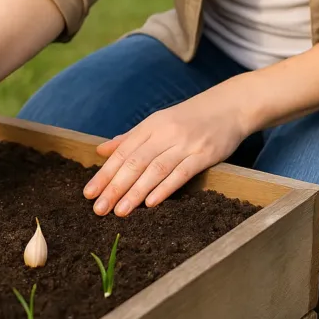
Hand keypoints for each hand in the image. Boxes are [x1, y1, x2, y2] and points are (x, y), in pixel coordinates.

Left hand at [83, 86, 249, 216]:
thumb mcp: (157, 123)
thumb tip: (101, 150)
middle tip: (99, 208)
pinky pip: (182, 173)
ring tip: (120, 211)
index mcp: (150, 126)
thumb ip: (129, 139)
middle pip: (135, 163)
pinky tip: (151, 203)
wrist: (229, 106)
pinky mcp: (204, 154)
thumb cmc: (189, 118)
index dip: (104, 173)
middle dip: (114, 187)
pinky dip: (165, 188)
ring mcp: (185, 144)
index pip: (122, 153)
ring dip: (135, 192)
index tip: (89, 193)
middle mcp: (164, 134)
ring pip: (155, 170)